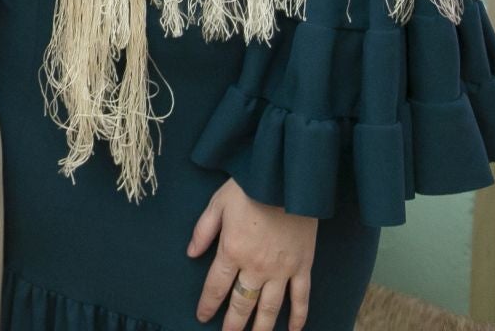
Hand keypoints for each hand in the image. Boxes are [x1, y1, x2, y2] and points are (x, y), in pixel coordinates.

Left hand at [187, 177, 316, 330]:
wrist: (287, 179)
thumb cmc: (249, 187)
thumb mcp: (217, 204)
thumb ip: (203, 231)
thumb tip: (191, 253)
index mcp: (232, 251)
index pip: (216, 287)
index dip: (208, 305)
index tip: (202, 317)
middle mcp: (256, 267)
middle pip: (242, 303)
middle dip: (233, 324)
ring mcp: (282, 269)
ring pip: (271, 308)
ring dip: (262, 328)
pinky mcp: (303, 265)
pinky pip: (301, 297)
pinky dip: (299, 316)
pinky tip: (294, 330)